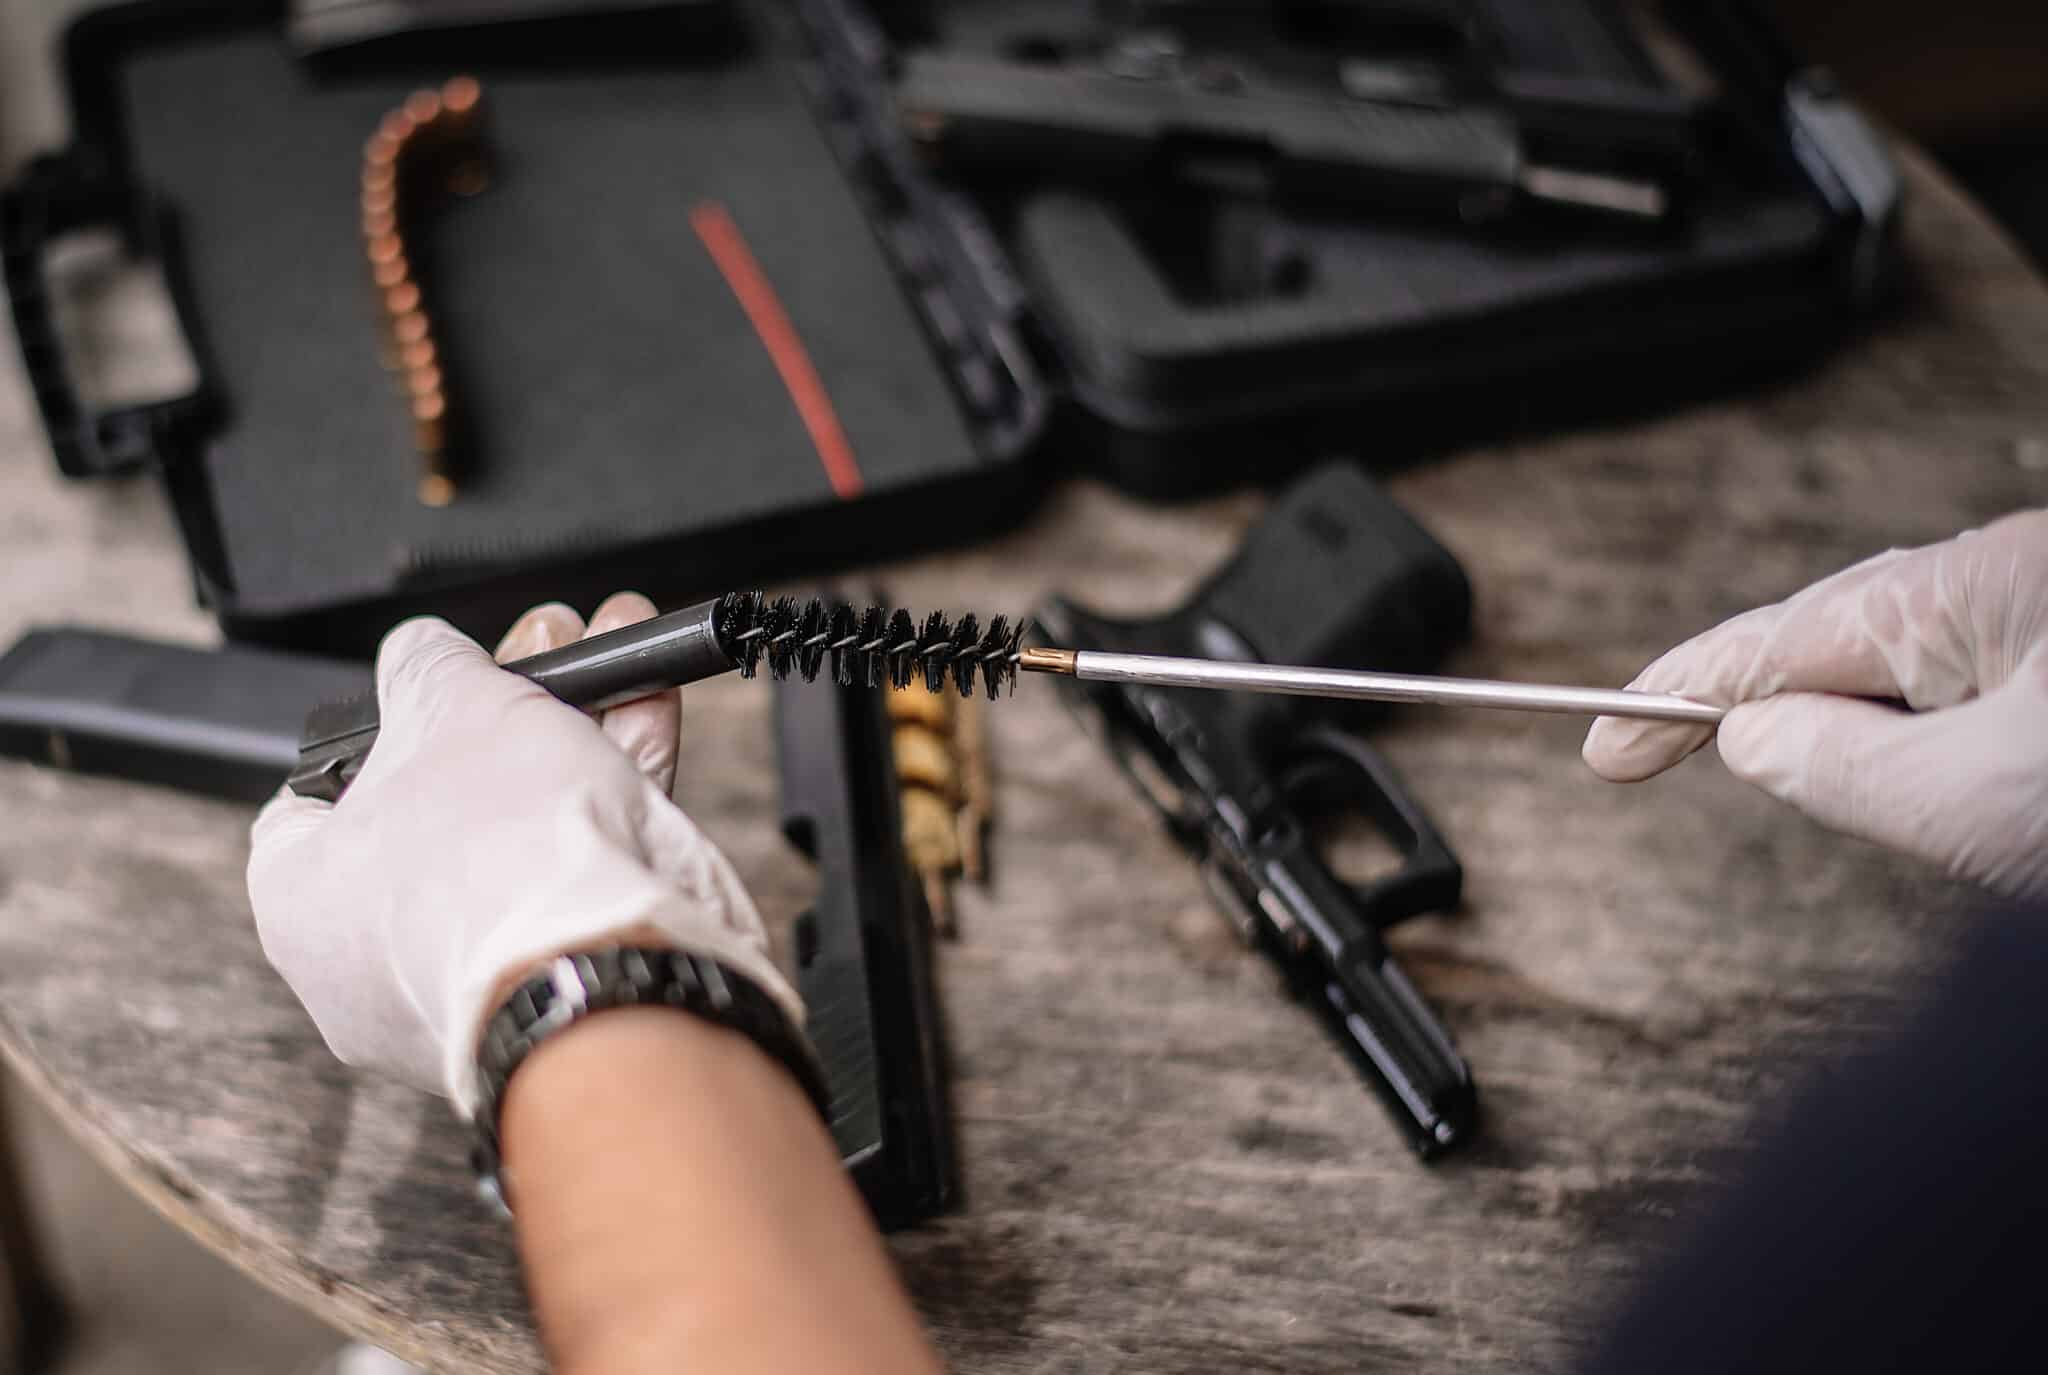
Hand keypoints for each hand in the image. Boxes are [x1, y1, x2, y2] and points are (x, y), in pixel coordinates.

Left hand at [247, 592, 801, 1116]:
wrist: (609, 969)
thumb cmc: (497, 855)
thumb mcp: (448, 701)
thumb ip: (426, 666)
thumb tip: (422, 652)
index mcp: (303, 904)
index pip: (313, 805)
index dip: (374, 737)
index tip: (424, 700)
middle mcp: (373, 965)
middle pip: (441, 808)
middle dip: (506, 719)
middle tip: (545, 660)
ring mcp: (468, 989)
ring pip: (522, 842)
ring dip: (574, 746)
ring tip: (614, 672)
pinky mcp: (558, 994)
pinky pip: (578, 882)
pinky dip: (613, 806)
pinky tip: (646, 720)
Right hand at [1583, 510, 2047, 899]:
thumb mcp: (1985, 801)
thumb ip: (1847, 768)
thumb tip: (1748, 736)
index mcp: (1985, 582)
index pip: (1784, 638)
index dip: (1679, 690)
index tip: (1604, 746)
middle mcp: (2014, 578)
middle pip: (1837, 634)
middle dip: (1744, 689)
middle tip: (1643, 750)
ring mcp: (2045, 615)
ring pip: (1905, 660)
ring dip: (1838, 713)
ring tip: (1772, 763)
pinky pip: (1964, 678)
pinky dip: (1907, 722)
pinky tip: (1901, 757)